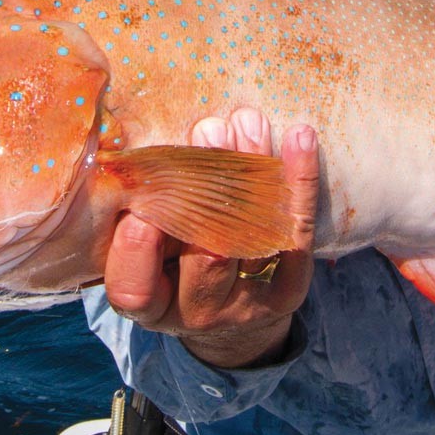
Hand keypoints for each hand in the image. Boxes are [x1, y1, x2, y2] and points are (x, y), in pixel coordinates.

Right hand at [102, 109, 319, 367]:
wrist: (226, 309)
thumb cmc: (167, 261)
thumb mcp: (139, 249)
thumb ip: (132, 214)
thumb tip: (135, 153)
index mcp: (150, 304)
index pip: (133, 289)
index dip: (134, 249)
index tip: (139, 201)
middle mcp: (196, 312)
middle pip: (205, 260)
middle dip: (207, 189)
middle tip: (208, 130)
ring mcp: (246, 306)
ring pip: (252, 238)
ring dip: (252, 171)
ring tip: (247, 122)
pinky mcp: (288, 291)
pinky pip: (298, 236)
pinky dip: (301, 183)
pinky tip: (299, 138)